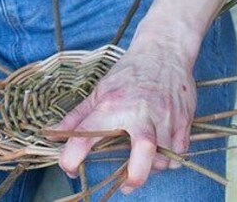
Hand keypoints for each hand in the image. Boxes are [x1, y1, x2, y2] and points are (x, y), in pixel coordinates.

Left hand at [46, 34, 196, 194]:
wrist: (164, 50)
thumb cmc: (129, 72)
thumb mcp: (99, 91)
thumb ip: (77, 117)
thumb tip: (52, 135)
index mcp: (112, 105)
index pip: (86, 137)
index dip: (71, 159)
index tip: (70, 169)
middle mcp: (140, 112)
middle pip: (144, 153)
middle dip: (135, 176)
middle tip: (124, 185)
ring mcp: (165, 117)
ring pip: (162, 159)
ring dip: (150, 166)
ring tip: (141, 159)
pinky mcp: (184, 121)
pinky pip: (178, 153)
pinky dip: (167, 157)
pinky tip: (158, 149)